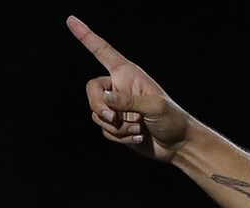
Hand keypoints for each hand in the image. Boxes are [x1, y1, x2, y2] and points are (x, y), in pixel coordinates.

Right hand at [69, 16, 189, 160]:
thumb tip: (105, 99)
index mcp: (128, 74)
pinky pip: (104, 130)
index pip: (103, 52)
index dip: (86, 36)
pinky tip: (138, 138)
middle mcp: (119, 88)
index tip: (71, 20)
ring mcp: (117, 108)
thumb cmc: (172, 120)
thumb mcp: (155, 106)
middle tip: (114, 119)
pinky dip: (120, 138)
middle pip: (92, 91)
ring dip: (117, 127)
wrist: (179, 145)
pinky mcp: (117, 126)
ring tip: (139, 130)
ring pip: (97, 114)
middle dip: (99, 106)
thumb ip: (129, 101)